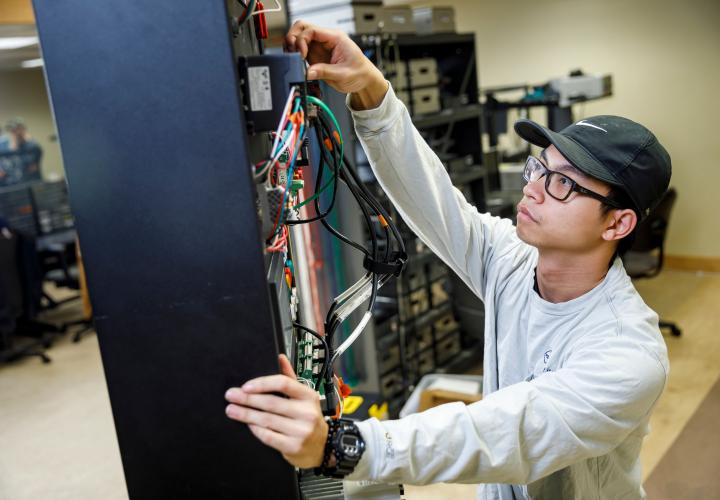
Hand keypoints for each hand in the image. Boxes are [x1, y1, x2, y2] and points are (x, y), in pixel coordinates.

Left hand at [225, 354, 327, 468]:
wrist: (322, 446)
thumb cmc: (308, 418)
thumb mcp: (304, 397)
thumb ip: (290, 377)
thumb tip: (280, 357)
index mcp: (308, 396)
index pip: (284, 383)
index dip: (262, 383)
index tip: (245, 386)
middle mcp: (307, 412)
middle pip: (271, 402)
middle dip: (247, 399)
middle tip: (231, 396)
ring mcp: (301, 431)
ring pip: (267, 419)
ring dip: (246, 414)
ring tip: (232, 410)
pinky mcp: (293, 446)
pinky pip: (268, 436)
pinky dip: (256, 429)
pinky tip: (247, 424)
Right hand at [284, 20, 387, 108]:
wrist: (364, 79)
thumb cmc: (359, 73)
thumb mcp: (343, 74)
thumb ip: (324, 72)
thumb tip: (307, 73)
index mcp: (335, 37)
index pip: (312, 30)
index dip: (302, 41)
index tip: (301, 55)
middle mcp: (326, 39)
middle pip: (303, 27)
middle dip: (293, 38)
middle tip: (291, 52)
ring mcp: (320, 46)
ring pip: (299, 36)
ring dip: (292, 45)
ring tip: (292, 58)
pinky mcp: (316, 55)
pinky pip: (301, 49)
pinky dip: (295, 54)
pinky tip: (296, 62)